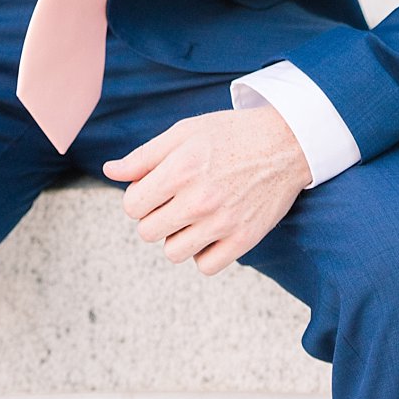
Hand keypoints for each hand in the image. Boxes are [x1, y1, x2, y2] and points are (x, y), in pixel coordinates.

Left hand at [103, 107, 311, 275]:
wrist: (287, 142)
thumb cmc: (233, 134)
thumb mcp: (186, 132)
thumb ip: (145, 156)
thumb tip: (110, 171)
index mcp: (181, 169)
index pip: (132, 206)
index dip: (140, 197)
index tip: (158, 188)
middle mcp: (199, 199)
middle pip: (148, 232)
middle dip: (156, 216)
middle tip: (177, 200)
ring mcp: (223, 222)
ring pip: (173, 252)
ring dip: (178, 237)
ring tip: (195, 216)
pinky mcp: (244, 238)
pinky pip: (205, 266)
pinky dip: (203, 253)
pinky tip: (212, 231)